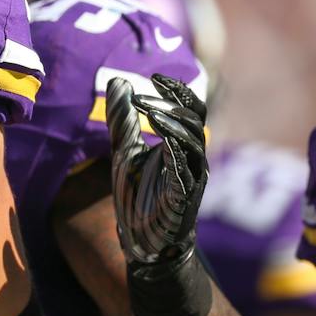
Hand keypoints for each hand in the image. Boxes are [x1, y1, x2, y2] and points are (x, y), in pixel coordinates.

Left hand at [107, 73, 208, 268]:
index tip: (155, 77)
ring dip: (174, 127)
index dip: (178, 91)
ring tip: (150, 115)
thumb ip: (122, 119)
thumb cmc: (138, 193)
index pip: (191, 109)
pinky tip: (161, 144)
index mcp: (181, 145)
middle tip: (143, 98)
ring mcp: (191, 180)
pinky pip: (188, 175)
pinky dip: (177, 157)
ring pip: (196, 146)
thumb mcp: (124, 149)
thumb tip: (119, 81)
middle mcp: (192, 159)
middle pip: (196, 122)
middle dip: (172, 106)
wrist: (141, 238)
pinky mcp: (185, 200)